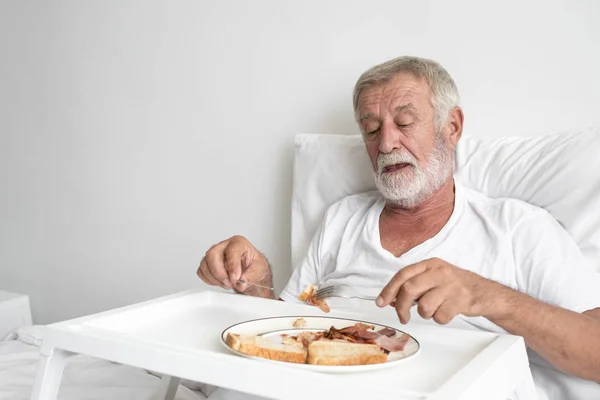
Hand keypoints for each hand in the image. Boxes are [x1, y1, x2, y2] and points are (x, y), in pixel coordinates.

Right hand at [197, 235, 271, 293]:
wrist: (250, 273)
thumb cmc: (254, 266)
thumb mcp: (260, 270)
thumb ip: (251, 275)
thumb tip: (242, 281)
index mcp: (238, 243)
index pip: (231, 251)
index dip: (232, 266)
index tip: (235, 278)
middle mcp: (224, 246)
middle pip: (212, 254)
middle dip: (220, 272)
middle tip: (230, 282)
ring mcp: (215, 254)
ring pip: (205, 264)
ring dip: (215, 278)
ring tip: (228, 283)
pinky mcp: (208, 263)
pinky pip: (201, 271)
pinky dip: (209, 280)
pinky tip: (220, 282)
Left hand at [376, 258, 498, 324]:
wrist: (483, 292)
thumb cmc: (454, 286)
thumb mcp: (433, 278)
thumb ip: (413, 285)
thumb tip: (391, 300)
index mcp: (430, 264)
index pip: (403, 275)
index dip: (389, 290)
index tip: (381, 302)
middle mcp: (439, 272)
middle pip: (409, 289)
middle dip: (401, 307)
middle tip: (403, 316)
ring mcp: (450, 286)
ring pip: (424, 306)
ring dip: (424, 314)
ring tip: (433, 310)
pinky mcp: (460, 300)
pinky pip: (439, 316)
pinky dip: (439, 319)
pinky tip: (446, 312)